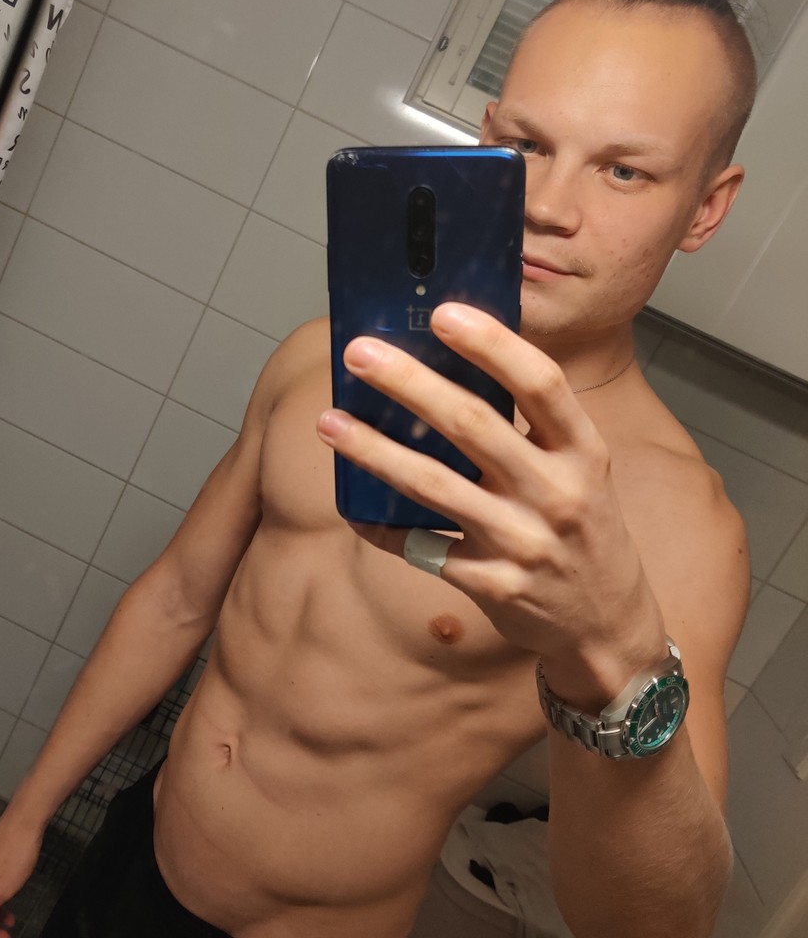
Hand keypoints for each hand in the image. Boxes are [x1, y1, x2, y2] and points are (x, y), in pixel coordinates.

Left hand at [316, 302, 665, 700]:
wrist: (607, 624)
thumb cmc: (582, 529)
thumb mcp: (580, 471)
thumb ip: (534, 428)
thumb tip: (455, 367)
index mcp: (584, 452)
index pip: (541, 384)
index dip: (493, 344)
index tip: (443, 314)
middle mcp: (557, 493)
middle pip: (473, 425)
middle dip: (410, 384)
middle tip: (360, 354)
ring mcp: (523, 542)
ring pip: (434, 487)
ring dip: (374, 451)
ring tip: (330, 422)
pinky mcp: (493, 584)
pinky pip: (421, 548)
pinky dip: (381, 527)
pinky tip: (350, 505)